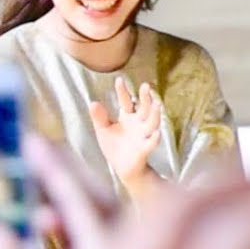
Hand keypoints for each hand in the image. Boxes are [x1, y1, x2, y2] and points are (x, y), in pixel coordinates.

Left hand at [89, 77, 161, 192]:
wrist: (123, 168)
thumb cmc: (115, 147)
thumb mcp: (103, 130)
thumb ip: (99, 117)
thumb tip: (93, 102)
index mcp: (128, 117)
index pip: (126, 101)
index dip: (123, 91)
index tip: (119, 80)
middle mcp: (138, 124)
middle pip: (144, 108)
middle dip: (145, 98)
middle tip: (146, 86)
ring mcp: (143, 136)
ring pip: (152, 123)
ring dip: (155, 114)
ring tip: (156, 104)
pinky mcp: (144, 149)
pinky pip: (151, 144)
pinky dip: (154, 139)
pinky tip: (156, 134)